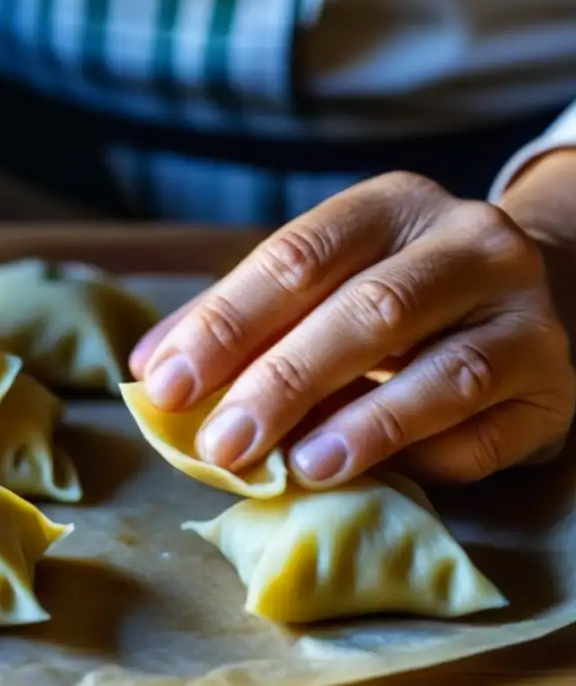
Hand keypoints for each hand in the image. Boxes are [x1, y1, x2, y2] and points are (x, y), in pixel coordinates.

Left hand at [130, 172, 575, 486]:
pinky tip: (367, 478)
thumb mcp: (317, 284)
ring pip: (443, 373)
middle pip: (368, 311)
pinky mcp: (552, 382)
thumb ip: (238, 319)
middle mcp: (468, 243)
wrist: (519, 295)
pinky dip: (423, 459)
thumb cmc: (390, 293)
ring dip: (363, 428)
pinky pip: (486, 431)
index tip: (166, 385)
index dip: (226, 323)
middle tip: (220, 445)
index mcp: (389, 207)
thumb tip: (150, 369)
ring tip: (296, 469)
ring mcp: (521, 312)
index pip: (298, 256)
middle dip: (282, 382)